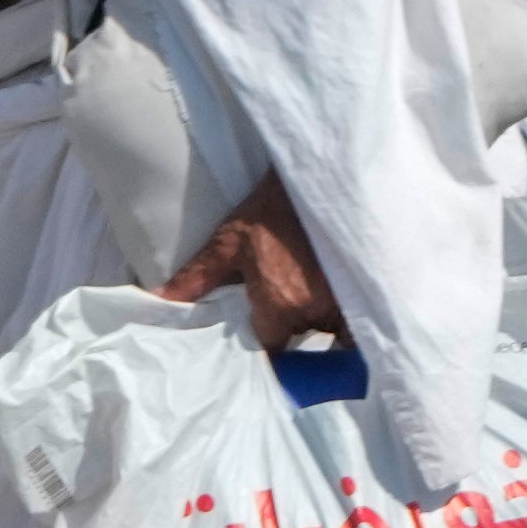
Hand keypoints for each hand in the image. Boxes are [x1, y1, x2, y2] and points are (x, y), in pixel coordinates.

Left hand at [164, 173, 345, 349]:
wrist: (319, 178)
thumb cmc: (271, 211)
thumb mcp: (227, 242)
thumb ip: (195, 278)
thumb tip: (156, 300)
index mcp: (280, 306)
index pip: (270, 350)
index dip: (264, 345)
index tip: (259, 332)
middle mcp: (317, 312)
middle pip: (303, 340)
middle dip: (294, 328)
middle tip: (286, 305)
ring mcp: (349, 303)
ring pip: (335, 332)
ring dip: (325, 322)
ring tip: (312, 296)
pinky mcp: (370, 290)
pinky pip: (362, 323)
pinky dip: (354, 320)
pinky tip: (341, 302)